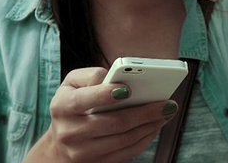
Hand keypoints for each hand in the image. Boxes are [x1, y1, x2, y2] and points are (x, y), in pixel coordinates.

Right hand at [24, 67, 177, 162]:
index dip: (105, 95)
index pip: (83, 101)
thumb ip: (91, 75)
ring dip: (150, 126)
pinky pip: (127, 152)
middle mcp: (70, 132)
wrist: (60, 143)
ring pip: (124, 140)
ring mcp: (83, 151)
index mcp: (62, 106)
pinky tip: (156, 125)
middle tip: (166, 103)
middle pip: (113, 123)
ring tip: (167, 112)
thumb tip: (115, 78)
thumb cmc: (72, 104)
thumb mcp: (72, 83)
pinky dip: (146, 138)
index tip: (127, 89)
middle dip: (144, 112)